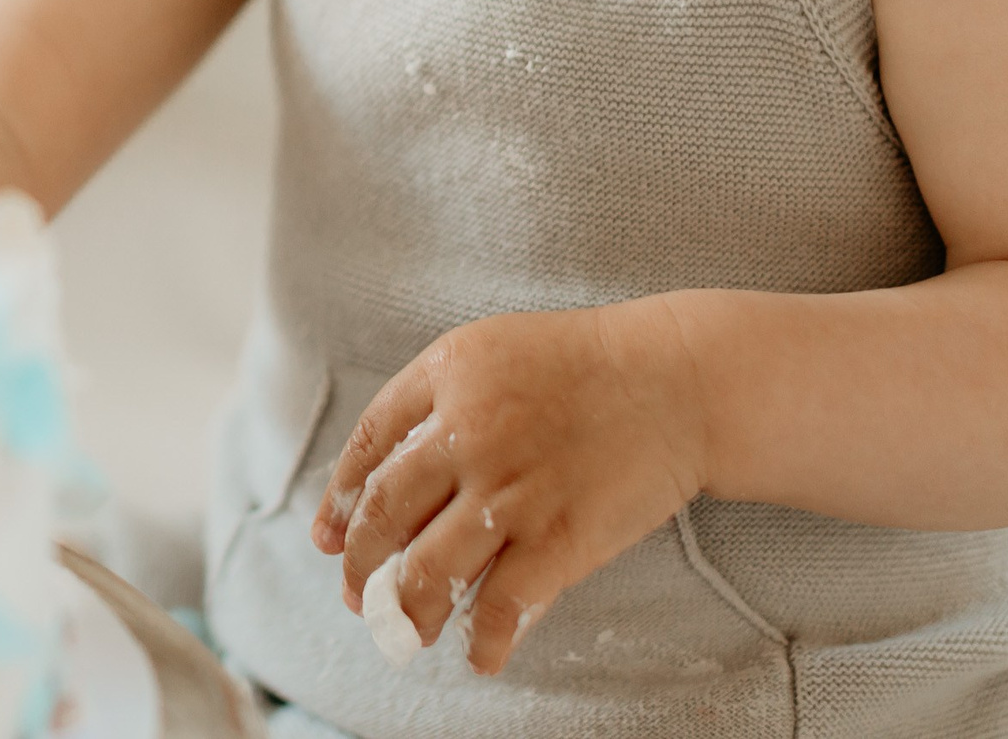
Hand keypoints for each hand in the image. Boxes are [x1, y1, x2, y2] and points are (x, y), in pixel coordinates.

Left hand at [309, 298, 712, 674]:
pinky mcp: (558, 539)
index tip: (327, 536)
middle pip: (385, 515)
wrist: (681, 380)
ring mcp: (510, 491)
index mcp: (447, 376)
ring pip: (428, 571)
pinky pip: (500, 606)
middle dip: (359, 565)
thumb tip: (388, 469)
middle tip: (355, 596)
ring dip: (405, 613)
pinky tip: (477, 657)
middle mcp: (467, 433)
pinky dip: (482, 641)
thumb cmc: (587, 362)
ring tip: (401, 633)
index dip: (340, 500)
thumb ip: (437, 398)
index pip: (368, 446)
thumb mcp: (493, 350)